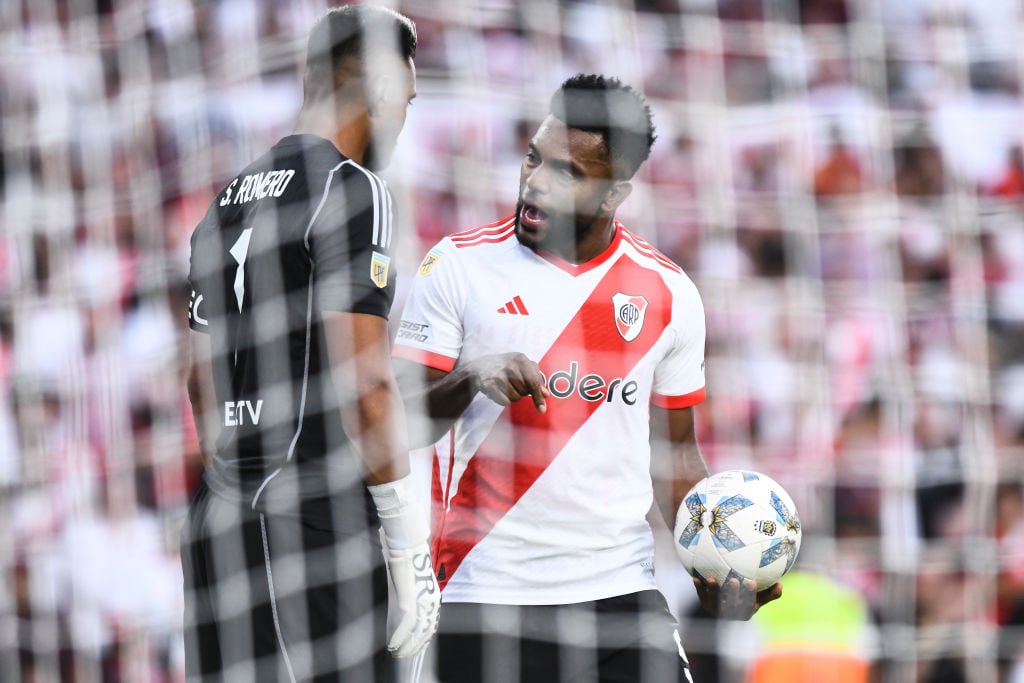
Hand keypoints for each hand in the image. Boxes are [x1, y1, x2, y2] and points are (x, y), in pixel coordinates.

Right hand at [383, 541, 440, 656]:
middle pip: (426, 630)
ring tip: (397, 653)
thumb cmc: (407, 561)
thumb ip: (408, 596)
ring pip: (417, 631)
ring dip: (406, 645)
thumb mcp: (410, 582)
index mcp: (433, 596)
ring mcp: (423, 601)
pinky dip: (398, 636)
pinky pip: (407, 625)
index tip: (416, 647)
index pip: (431, 623)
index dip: (423, 638)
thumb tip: (401, 609)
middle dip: (415, 645)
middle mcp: (431, 601)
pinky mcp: (412, 600)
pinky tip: (392, 644)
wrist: (407, 547)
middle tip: (404, 655)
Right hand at [468, 353, 548, 412]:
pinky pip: (504, 402)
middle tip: (515, 386)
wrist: (479, 366)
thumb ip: (536, 378)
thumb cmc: (506, 367)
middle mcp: (510, 365)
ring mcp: (498, 374)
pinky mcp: (489, 384)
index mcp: (520, 358)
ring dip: (513, 397)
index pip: (533, 382)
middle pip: (525, 391)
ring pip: (515, 398)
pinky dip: (504, 400)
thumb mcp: (522, 366)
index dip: (538, 396)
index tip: (542, 409)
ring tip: (506, 388)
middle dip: (522, 393)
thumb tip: (546, 394)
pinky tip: (498, 392)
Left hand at [692, 573, 781, 619]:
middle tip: (734, 580)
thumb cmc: (746, 599)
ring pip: (714, 602)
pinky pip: (702, 596)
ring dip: (713, 591)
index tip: (752, 582)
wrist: (724, 606)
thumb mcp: (758, 599)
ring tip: (712, 579)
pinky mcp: (706, 604)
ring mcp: (717, 610)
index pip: (748, 605)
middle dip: (733, 594)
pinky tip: (696, 578)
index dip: (750, 595)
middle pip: (731, 605)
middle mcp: (731, 613)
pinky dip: (699, 588)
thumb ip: (769, 594)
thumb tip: (780, 584)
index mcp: (745, 612)